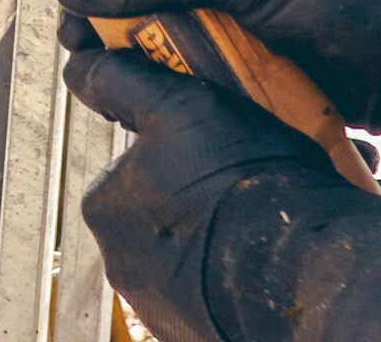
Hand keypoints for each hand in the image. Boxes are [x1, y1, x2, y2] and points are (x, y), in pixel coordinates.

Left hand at [59, 16, 351, 341]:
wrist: (301, 270)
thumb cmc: (237, 181)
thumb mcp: (177, 106)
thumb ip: (122, 82)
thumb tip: (79, 65)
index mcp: (105, 206)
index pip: (135, 162)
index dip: (179, 143)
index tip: (218, 139)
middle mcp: (120, 262)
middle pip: (162, 207)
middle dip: (200, 191)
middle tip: (248, 176)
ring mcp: (159, 304)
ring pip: (191, 248)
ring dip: (222, 229)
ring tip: (267, 214)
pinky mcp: (198, 328)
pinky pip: (215, 287)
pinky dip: (237, 268)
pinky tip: (269, 249)